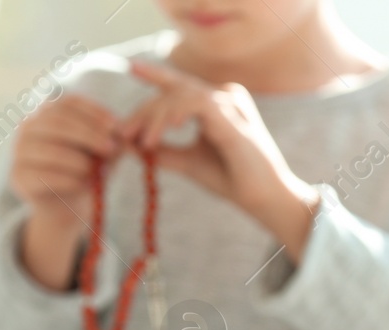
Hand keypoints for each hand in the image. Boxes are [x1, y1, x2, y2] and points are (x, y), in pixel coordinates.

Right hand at [10, 95, 124, 289]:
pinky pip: (41, 175)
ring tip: (95, 171)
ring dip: (77, 159)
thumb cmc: (86, 172)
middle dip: (88, 134)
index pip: (68, 103)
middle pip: (58, 123)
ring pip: (48, 149)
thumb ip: (111, 142)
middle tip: (110, 148)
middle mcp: (29, 126)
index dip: (93, 112)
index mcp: (48, 113)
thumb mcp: (103, 154)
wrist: (66, 206)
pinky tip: (82, 183)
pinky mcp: (18, 176)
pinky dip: (65, 178)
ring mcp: (19, 151)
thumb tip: (123, 134)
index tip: (116, 126)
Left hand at [122, 59, 319, 261]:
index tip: (130, 69)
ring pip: (183, 93)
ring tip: (144, 141)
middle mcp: (225, 97)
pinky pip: (198, 103)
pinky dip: (177, 112)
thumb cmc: (232, 180)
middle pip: (176, 88)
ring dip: (157, 116)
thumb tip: (131, 145)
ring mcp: (230, 104)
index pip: (179, 85)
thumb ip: (164, 151)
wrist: (263, 200)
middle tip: (124, 131)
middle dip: (146, 109)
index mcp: (216, 104)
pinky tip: (165, 128)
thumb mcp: (189, 163)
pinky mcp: (233, 118)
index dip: (154, 76)